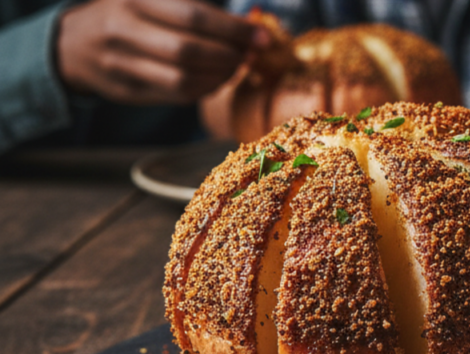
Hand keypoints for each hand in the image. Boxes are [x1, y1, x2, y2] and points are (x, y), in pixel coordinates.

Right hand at [57, 0, 263, 104]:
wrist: (74, 42)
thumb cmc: (128, 13)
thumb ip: (194, 5)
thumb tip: (246, 24)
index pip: (193, 16)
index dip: (232, 29)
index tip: (260, 36)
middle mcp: (123, 29)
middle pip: (189, 51)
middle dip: (229, 55)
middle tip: (249, 54)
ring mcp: (121, 63)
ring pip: (184, 79)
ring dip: (220, 76)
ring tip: (236, 67)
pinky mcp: (127, 90)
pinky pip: (176, 96)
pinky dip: (205, 89)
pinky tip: (217, 80)